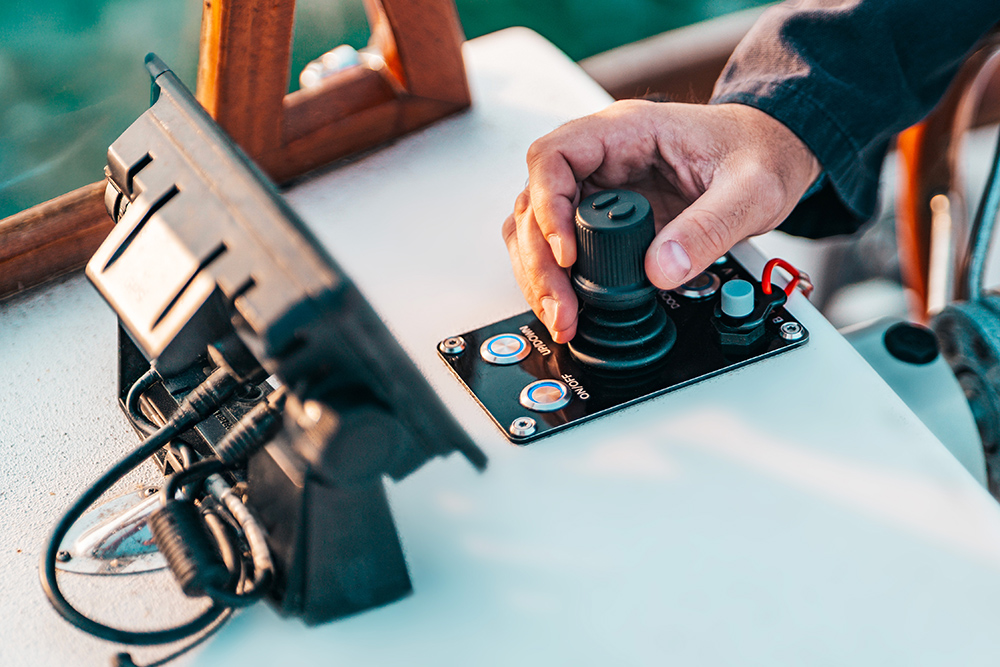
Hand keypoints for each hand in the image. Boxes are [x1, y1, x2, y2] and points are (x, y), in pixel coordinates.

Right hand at [501, 100, 820, 342]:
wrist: (771, 157)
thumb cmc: (758, 153)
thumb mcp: (751, 189)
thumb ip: (709, 226)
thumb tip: (662, 269)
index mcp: (625, 130)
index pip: (554, 156)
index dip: (549, 205)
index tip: (568, 253)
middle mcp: (599, 157)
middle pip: (535, 201)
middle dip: (540, 260)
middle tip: (562, 306)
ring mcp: (595, 188)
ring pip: (536, 227)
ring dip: (539, 274)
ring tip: (562, 316)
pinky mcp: (600, 220)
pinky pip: (558, 246)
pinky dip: (556, 279)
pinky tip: (568, 307)